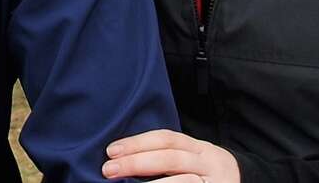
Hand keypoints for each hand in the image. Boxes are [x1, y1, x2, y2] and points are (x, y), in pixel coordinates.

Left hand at [103, 129, 239, 181]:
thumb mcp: (195, 158)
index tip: (111, 150)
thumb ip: (169, 155)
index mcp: (201, 149)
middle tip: (109, 170)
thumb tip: (125, 157)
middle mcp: (210, 164)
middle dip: (137, 162)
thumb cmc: (209, 174)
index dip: (138, 143)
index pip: (167, 139)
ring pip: (184, 182)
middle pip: (171, 159)